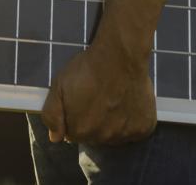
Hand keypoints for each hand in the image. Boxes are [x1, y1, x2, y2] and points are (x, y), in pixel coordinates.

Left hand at [41, 40, 156, 146]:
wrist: (119, 56)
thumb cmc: (86, 69)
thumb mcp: (58, 87)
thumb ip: (52, 115)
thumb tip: (55, 138)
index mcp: (80, 131)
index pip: (74, 134)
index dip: (75, 117)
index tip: (81, 102)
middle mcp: (103, 139)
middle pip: (94, 136)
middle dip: (93, 121)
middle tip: (97, 98)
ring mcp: (125, 135)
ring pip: (114, 134)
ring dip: (112, 122)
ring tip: (113, 99)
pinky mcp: (143, 128)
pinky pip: (134, 131)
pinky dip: (131, 120)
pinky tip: (127, 103)